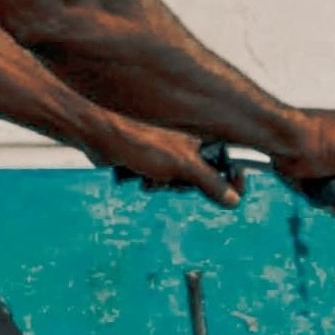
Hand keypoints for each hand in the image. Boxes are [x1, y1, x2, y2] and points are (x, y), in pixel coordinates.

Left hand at [97, 117, 242, 206]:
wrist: (98, 135)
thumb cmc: (140, 140)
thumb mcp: (183, 165)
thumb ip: (211, 182)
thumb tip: (234, 199)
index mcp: (201, 137)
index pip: (230, 160)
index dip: (234, 179)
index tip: (235, 194)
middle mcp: (186, 142)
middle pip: (203, 177)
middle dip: (188, 186)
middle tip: (176, 182)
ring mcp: (167, 151)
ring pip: (180, 182)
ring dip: (167, 187)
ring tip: (153, 179)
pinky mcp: (149, 160)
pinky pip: (160, 182)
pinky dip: (153, 185)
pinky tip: (140, 178)